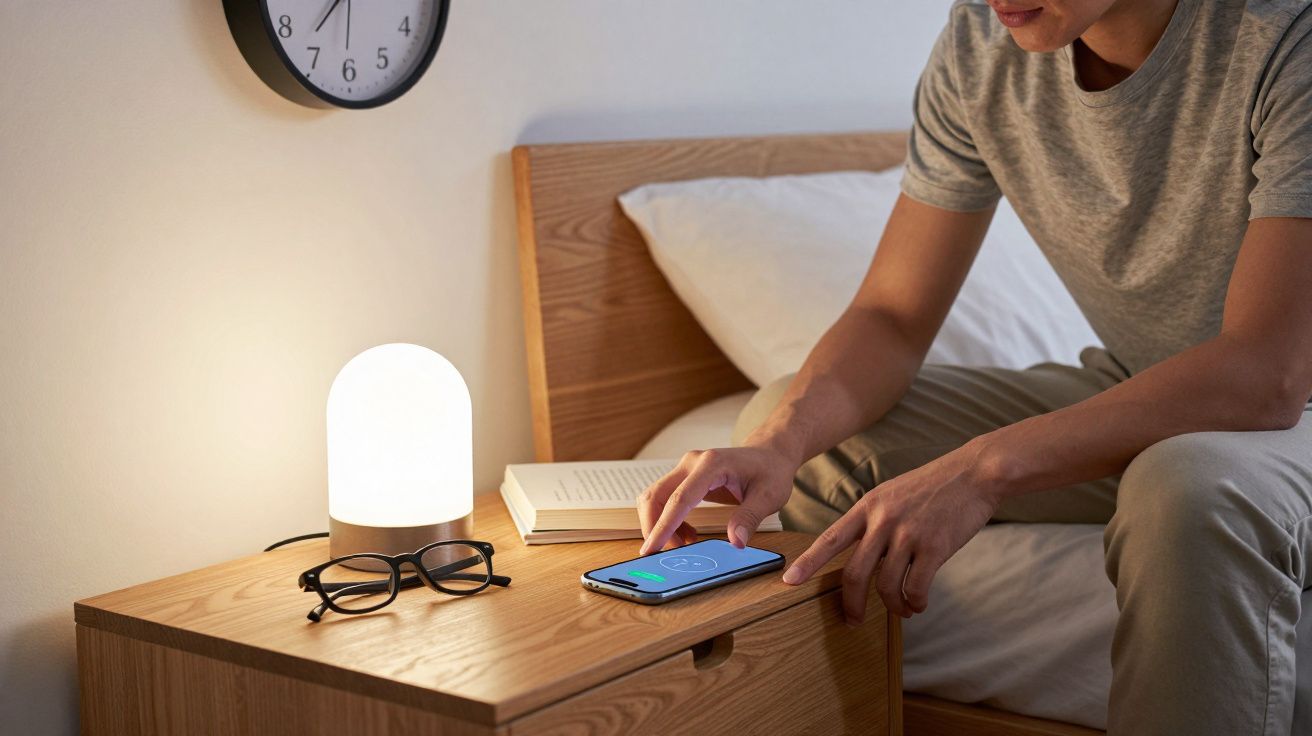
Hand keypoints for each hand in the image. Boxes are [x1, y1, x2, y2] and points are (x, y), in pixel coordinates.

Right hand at [638, 445, 798, 554]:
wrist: (768, 454)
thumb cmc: (770, 471)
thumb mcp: (768, 496)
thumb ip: (749, 518)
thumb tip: (736, 542)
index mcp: (711, 465)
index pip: (679, 499)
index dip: (663, 526)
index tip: (651, 549)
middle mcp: (692, 463)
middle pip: (656, 496)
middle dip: (654, 528)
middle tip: (669, 554)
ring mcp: (685, 468)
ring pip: (655, 497)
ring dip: (659, 525)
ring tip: (683, 545)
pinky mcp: (684, 477)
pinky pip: (664, 499)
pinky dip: (668, 520)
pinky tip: (688, 534)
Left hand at [781, 442, 1001, 622]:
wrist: (974, 473)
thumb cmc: (933, 486)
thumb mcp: (892, 494)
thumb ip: (873, 521)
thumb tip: (861, 554)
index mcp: (868, 507)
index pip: (829, 538)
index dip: (807, 562)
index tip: (788, 581)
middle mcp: (883, 520)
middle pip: (855, 573)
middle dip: (851, 604)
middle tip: (853, 620)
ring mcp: (908, 533)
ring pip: (886, 585)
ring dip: (893, 606)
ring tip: (903, 610)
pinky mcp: (934, 546)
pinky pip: (916, 587)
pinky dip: (916, 602)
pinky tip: (920, 604)